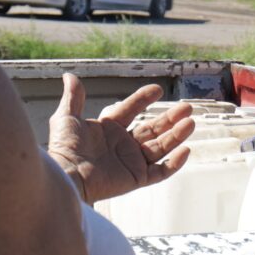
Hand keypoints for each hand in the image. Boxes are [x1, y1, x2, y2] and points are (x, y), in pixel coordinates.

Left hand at [48, 73, 194, 204]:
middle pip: (153, 129)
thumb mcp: (66, 118)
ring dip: (177, 135)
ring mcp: (131, 162)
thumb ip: (73, 98)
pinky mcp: (137, 178)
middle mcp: (123, 145)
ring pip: (161, 147)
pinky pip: (161, 171)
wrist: (68, 175)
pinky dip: (175, 163)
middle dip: (170, 118)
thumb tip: (69, 76)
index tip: (157, 89)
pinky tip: (186, 150)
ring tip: (190, 122)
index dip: (143, 99)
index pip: (131, 110)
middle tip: (187, 107)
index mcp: (109, 130)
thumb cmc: (64, 149)